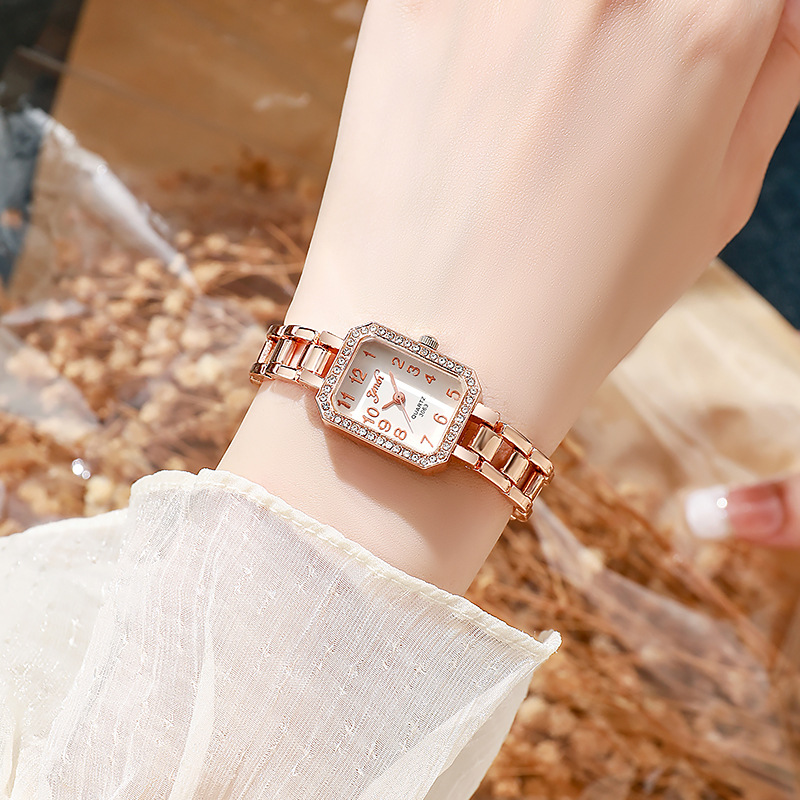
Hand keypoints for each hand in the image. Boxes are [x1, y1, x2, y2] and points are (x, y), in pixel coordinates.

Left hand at [222, 0, 799, 592]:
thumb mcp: (716, 204)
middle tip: (606, 98)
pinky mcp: (403, 8)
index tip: (688, 55)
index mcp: (699, 27)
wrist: (435, 352)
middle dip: (635, 28)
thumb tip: (777, 6)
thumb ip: (770, 70)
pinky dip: (481, 34)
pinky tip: (476, 105)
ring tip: (533, 110)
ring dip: (551, 36)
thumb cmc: (580, 304)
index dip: (718, 18)